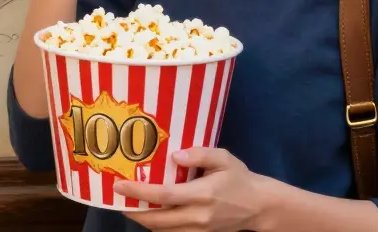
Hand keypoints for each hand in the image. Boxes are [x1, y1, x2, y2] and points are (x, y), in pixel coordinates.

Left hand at [114, 148, 269, 231]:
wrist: (259, 206)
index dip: (139, 191)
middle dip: (133, 211)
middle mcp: (198, 216)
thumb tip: (175, 156)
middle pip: (157, 220)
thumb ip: (200, 154)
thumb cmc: (239, 178)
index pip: (165, 195)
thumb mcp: (224, 158)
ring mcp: (199, 230)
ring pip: (162, 231)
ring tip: (129, 205)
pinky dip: (157, 227)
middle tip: (118, 197)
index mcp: (203, 194)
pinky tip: (150, 214)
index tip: (119, 185)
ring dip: (143, 220)